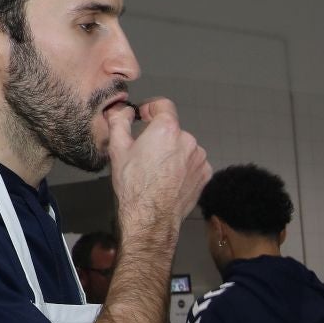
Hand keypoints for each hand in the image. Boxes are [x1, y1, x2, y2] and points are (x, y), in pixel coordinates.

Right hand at [107, 98, 211, 241]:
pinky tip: (171, 179)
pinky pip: (194, 163)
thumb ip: (119, 121)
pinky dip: (184, 166)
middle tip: (146, 152)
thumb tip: (122, 109)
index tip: (144, 116)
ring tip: (158, 169)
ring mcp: (199, 158)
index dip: (151, 108)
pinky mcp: (205, 174)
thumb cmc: (134, 184)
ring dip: (173, 152)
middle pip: (173, 129)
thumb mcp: (118, 149)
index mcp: (167, 129)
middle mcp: (188, 140)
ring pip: (184, 146)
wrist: (152, 217)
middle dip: (160, 136)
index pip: (163, 105)